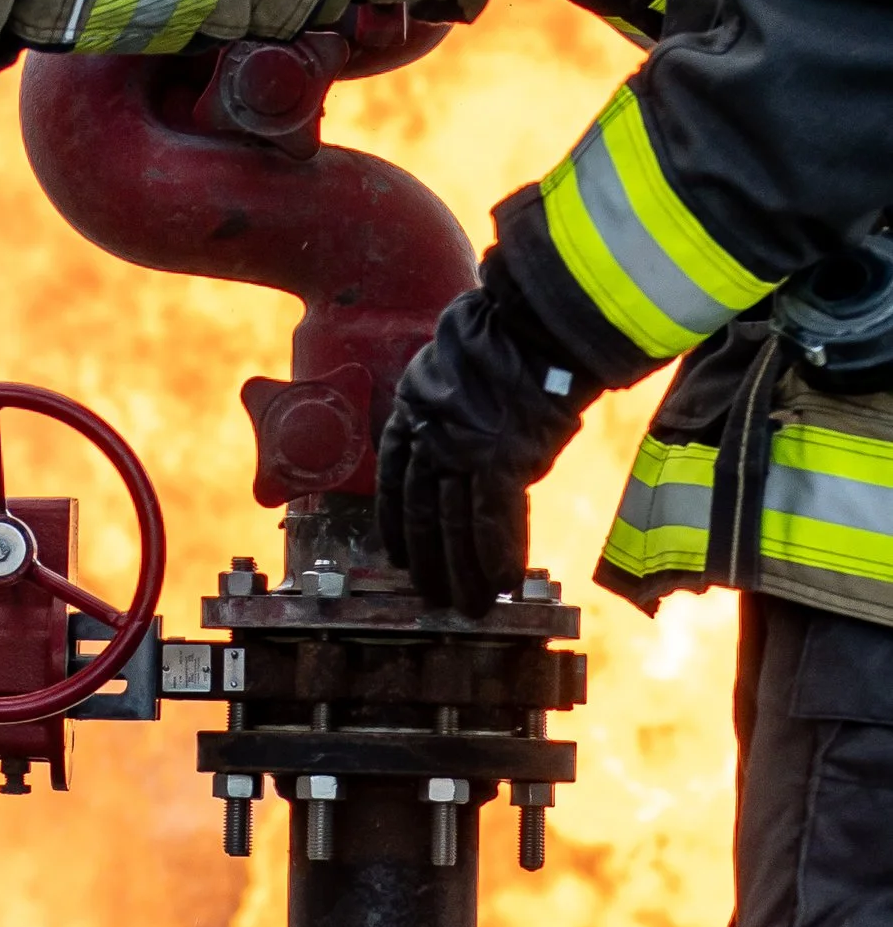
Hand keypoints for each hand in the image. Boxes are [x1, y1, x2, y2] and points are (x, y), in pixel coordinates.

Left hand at [377, 278, 592, 613]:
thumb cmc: (507, 342)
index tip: (395, 554)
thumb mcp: (462, 375)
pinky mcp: (498, 455)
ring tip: (470, 605)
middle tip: (433, 598)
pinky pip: (492, 514)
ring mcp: (462, 445)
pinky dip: (497, 551)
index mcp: (415, 410)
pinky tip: (503, 582)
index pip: (396, 479)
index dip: (395, 521)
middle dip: (429, 559)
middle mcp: (430, 431)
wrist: (532, 321)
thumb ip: (459, 417)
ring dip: (464, 569)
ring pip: (454, 520)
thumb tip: (479, 458)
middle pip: (424, 508)